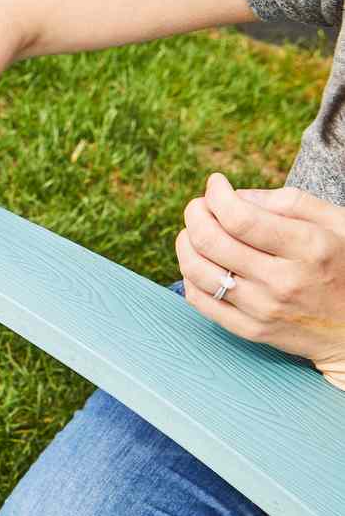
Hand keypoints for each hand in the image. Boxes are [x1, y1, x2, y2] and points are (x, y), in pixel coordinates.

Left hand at [176, 173, 344, 388]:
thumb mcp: (339, 225)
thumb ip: (291, 202)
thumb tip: (238, 195)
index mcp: (310, 248)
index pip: (240, 218)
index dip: (217, 194)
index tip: (216, 184)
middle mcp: (284, 280)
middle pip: (211, 241)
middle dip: (196, 214)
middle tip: (200, 206)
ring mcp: (264, 309)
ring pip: (198, 271)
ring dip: (186, 243)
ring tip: (193, 231)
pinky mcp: (251, 331)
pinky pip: (200, 301)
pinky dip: (189, 275)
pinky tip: (199, 262)